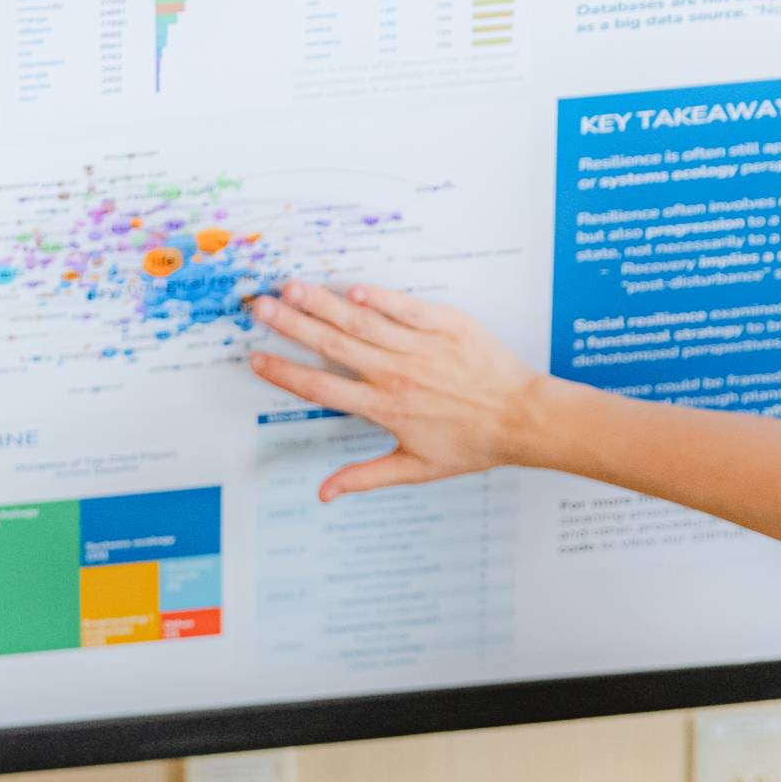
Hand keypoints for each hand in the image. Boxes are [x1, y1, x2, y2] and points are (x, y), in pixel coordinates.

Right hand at [244, 280, 548, 500]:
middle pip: (332, 345)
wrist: (524, 419)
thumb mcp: (417, 468)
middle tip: (260, 305)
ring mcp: (420, 347)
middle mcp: (396, 374)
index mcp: (385, 408)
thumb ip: (365, 477)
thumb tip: (325, 494)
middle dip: (291, 324)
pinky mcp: (446, 325)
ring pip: (361, 321)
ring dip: (323, 303)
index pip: (321, 388)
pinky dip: (377, 296)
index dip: (284, 373)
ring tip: (292, 288)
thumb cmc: (474, 445)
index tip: (256, 359)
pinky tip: (350, 288)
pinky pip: (405, 306)